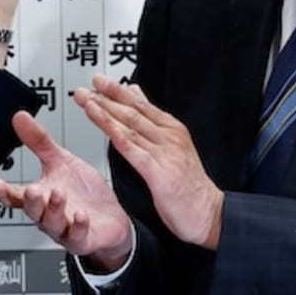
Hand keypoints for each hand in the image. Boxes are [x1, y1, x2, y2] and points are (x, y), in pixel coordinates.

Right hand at [0, 112, 133, 269]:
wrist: (113, 219)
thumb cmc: (85, 194)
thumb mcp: (62, 162)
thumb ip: (40, 143)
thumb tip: (20, 117)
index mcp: (41, 195)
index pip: (16, 195)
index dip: (3, 190)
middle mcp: (48, 214)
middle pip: (32, 210)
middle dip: (32, 200)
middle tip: (33, 189)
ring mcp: (64, 228)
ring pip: (51, 223)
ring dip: (53, 210)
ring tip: (58, 195)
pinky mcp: (82, 240)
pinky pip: (76, 236)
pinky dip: (77, 226)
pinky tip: (80, 215)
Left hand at [74, 74, 223, 247]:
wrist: (210, 214)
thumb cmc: (189, 186)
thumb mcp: (174, 148)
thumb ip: (154, 124)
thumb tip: (138, 96)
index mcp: (172, 129)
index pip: (142, 104)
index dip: (118, 91)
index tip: (99, 80)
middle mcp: (169, 135)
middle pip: (133, 110)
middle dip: (107, 96)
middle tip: (85, 86)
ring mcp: (164, 151)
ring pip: (129, 123)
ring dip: (104, 109)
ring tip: (85, 98)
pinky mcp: (157, 169)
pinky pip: (129, 145)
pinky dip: (110, 129)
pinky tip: (97, 119)